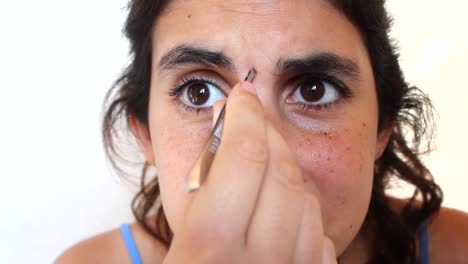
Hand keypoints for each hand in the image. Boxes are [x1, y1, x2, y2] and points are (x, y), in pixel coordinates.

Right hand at [163, 81, 336, 263]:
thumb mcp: (175, 244)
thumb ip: (194, 192)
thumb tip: (221, 132)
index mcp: (207, 254)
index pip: (241, 161)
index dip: (244, 118)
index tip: (241, 96)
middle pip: (280, 174)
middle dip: (266, 134)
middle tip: (251, 119)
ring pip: (306, 201)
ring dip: (285, 172)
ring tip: (261, 166)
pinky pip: (321, 238)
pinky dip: (302, 213)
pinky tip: (280, 212)